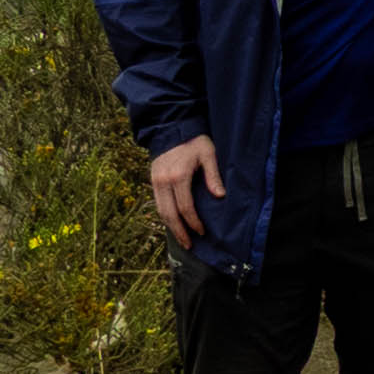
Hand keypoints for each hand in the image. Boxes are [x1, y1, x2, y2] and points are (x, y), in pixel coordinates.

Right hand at [148, 136, 217, 252]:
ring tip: (182, 239)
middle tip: (189, 245)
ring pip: (161, 211)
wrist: (172, 128)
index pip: (185, 207)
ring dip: (171, 227)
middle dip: (180, 232)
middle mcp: (164, 181)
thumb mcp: (208, 154)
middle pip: (169, 214)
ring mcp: (156, 181)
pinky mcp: (152, 181)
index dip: (193, 222)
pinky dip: (165, 216)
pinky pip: (158, 204)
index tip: (202, 231)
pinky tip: (174, 224)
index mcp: (178, 176)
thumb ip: (213, 175)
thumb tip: (220, 196)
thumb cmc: (194, 141)